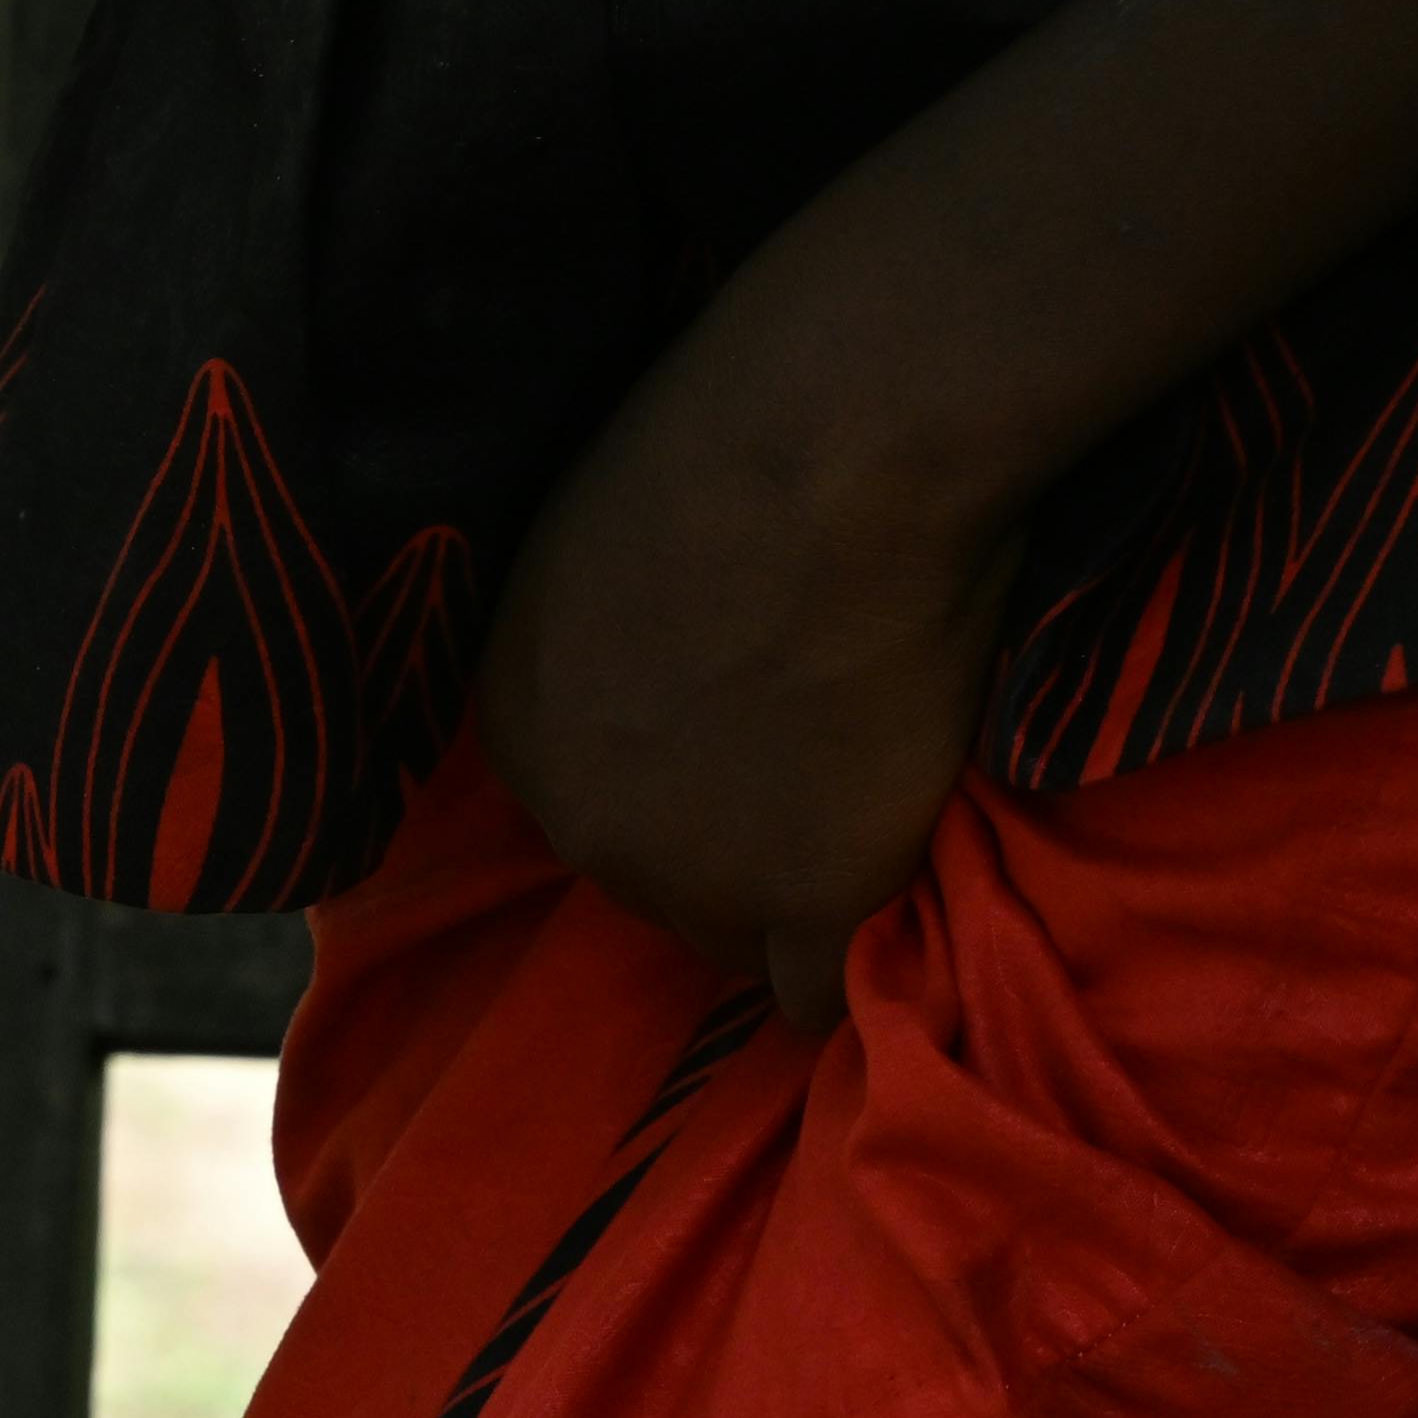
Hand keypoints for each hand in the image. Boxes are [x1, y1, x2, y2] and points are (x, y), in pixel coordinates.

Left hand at [470, 313, 1019, 1024]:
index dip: (680, 780)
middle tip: (831, 776)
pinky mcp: (810, 895)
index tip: (750, 745)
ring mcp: (689, 871)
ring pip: (732, 940)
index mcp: (519, 720)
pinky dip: (861, 970)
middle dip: (731, 842)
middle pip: (654, 878)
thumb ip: (614, 615)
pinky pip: (815, 992)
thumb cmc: (738, 426)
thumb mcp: (607, 523)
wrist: (837, 445)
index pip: (589, 802)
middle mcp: (576, 819)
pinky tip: (898, 933)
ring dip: (799, 899)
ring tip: (881, 833)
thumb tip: (674, 633)